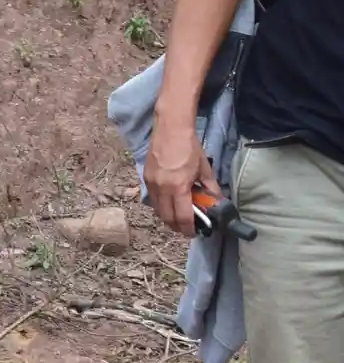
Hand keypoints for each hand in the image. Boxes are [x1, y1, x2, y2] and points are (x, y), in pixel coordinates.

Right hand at [144, 119, 216, 237]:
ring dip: (167, 216)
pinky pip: (153, 198)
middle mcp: (161, 188)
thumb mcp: (205, 169)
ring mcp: (151, 183)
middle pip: (166, 217)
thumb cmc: (189, 147)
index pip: (182, 216)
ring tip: (178, 216)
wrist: (170, 129)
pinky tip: (170, 201)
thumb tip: (216, 201)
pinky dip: (161, 205)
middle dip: (176, 226)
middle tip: (186, 228)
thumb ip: (210, 188)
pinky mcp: (145, 178)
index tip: (193, 233)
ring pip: (157, 209)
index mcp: (178, 187)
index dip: (187, 229)